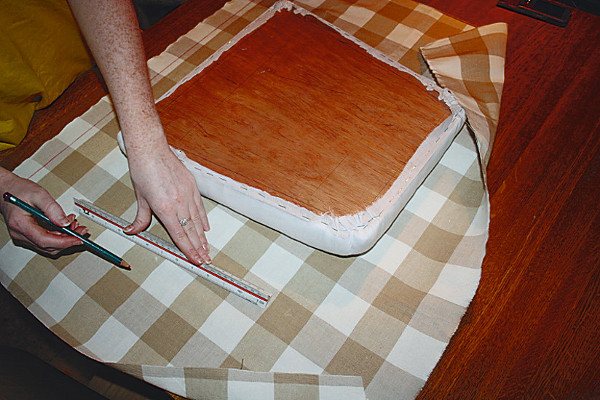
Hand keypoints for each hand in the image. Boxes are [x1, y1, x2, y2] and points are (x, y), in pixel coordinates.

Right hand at [0, 168, 86, 255]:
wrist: (6, 189)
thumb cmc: (19, 190)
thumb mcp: (39, 194)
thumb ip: (53, 209)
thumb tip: (65, 222)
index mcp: (20, 224)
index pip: (44, 240)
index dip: (64, 242)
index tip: (78, 239)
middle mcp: (20, 234)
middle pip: (48, 246)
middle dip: (68, 240)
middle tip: (82, 230)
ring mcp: (23, 236)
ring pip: (48, 246)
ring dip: (64, 239)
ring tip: (75, 226)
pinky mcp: (27, 235)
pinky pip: (45, 241)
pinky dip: (58, 236)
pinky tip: (66, 226)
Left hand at [123, 145, 210, 264]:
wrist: (151, 150)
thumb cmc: (144, 171)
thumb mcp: (140, 198)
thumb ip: (140, 218)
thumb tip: (132, 230)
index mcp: (165, 208)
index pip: (179, 235)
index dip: (188, 250)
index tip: (195, 260)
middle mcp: (179, 203)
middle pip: (191, 231)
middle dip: (199, 248)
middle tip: (205, 260)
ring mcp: (187, 194)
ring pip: (197, 221)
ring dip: (202, 237)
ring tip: (206, 248)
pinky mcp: (192, 187)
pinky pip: (200, 207)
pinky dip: (203, 219)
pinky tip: (206, 228)